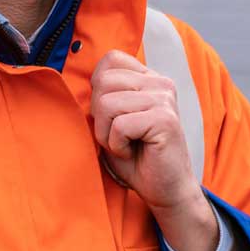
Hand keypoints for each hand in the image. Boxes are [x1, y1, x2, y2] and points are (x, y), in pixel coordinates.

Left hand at [90, 50, 217, 250]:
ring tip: (125, 145)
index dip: (99, 89)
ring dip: (107, 134)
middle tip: (118, 136)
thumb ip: (103, 95)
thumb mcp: (112, 121)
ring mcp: (164, 99)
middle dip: (100, 116)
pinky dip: (117, 145)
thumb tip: (84, 81)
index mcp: (149, 78)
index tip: (114, 116)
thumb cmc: (136, 158)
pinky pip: (119, 125)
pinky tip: (132, 153)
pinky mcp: (164, 120)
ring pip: (107, 104)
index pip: (111, 59)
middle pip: (104, 82)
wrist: (164, 190)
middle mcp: (160, 83)